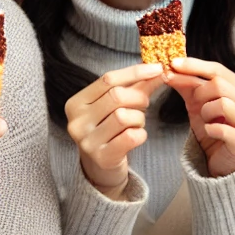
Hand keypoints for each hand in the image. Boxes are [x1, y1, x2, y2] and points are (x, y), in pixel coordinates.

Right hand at [66, 63, 162, 197]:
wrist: (102, 165)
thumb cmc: (110, 129)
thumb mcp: (118, 105)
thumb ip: (136, 86)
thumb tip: (158, 69)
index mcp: (76, 103)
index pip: (107, 79)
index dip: (135, 72)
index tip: (156, 68)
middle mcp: (76, 121)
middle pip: (116, 96)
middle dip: (139, 98)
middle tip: (145, 104)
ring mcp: (87, 141)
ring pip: (124, 116)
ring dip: (139, 118)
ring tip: (137, 123)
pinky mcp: (101, 157)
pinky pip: (131, 137)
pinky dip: (141, 134)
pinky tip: (137, 136)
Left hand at [166, 56, 234, 177]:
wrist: (218, 158)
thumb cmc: (212, 126)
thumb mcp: (197, 102)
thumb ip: (187, 84)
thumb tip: (170, 68)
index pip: (218, 69)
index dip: (194, 66)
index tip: (173, 64)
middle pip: (219, 84)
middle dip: (199, 94)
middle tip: (195, 106)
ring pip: (223, 103)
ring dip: (206, 113)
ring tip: (207, 121)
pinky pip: (223, 129)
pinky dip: (211, 130)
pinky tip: (210, 132)